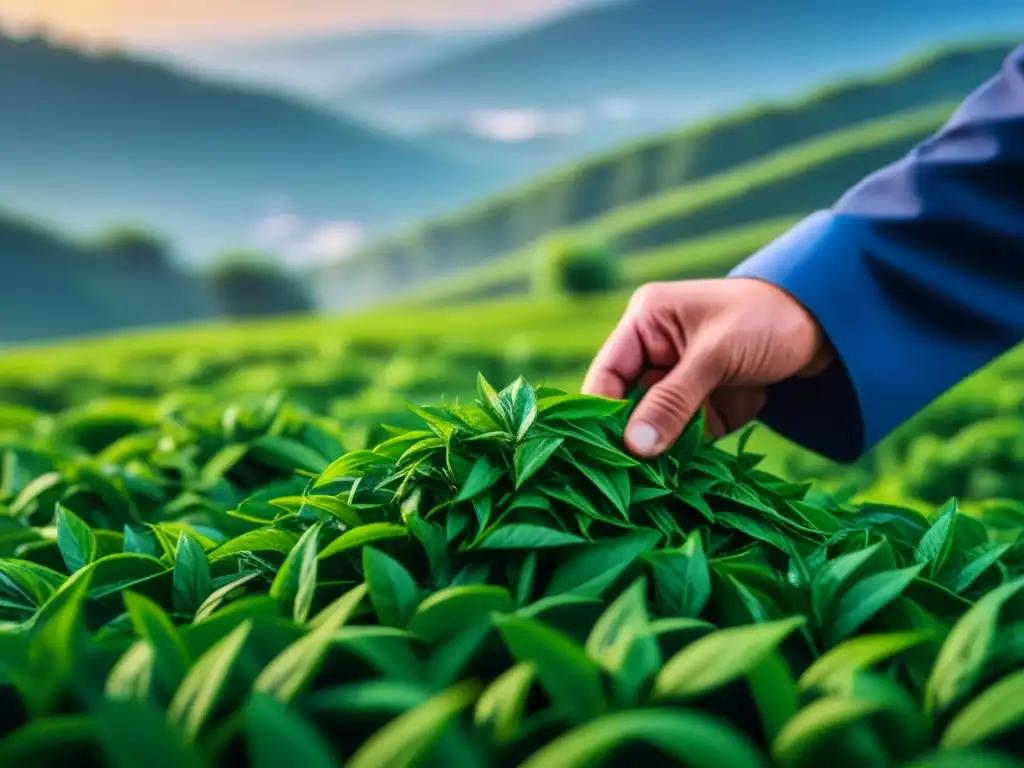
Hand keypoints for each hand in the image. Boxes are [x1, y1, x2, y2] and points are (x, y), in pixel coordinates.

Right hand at [582, 278, 833, 457]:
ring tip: (656, 486)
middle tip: (630, 479)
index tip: (602, 455)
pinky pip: (685, 437)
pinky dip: (687, 456)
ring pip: (655, 427)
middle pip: (627, 406)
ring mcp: (680, 382)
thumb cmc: (767, 320)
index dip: (601, 415)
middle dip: (632, 441)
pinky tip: (684, 477)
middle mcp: (655, 352)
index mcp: (646, 324)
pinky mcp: (705, 406)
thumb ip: (673, 401)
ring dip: (660, 453)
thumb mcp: (716, 356)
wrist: (830, 325)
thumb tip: (635, 447)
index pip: (606, 376)